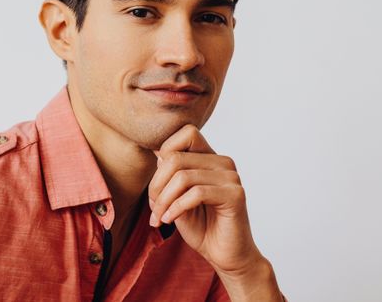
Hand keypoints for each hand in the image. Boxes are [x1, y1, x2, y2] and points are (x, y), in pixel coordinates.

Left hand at [147, 124, 261, 274]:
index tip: (157, 186)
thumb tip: (157, 150)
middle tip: (153, 207)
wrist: (224, 255)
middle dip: (156, 185)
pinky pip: (196, 193)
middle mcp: (223, 163)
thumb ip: (170, 173)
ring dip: (163, 200)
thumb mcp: (176, 196)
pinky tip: (169, 220)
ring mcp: (231, 177)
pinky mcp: (235, 195)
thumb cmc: (200, 226)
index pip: (186, 133)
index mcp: (211, 158)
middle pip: (176, 158)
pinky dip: (176, 208)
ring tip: (159, 217)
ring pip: (183, 176)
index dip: (164, 154)